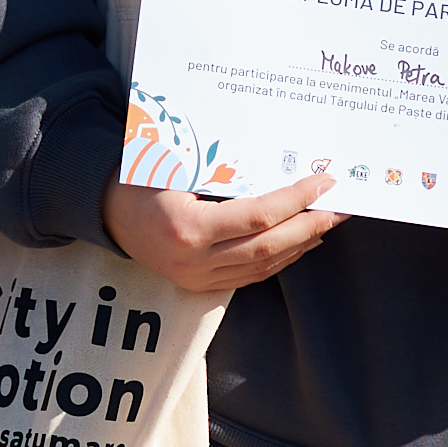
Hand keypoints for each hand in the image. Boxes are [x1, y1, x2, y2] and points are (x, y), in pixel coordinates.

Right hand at [101, 175, 341, 296]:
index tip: (323, 182)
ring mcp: (196, 278)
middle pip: (269, 247)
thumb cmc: (140, 176)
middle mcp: (194, 261)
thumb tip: (278, 160)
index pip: (258, 217)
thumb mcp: (175, 162)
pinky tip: (300, 243)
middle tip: (342, 207)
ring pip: (263, 267)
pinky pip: (249, 276)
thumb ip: (221, 165)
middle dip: (311, 225)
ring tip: (328, 222)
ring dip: (301, 244)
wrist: (106, 211)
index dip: (296, 200)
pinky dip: (280, 260)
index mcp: (188, 228)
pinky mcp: (198, 285)